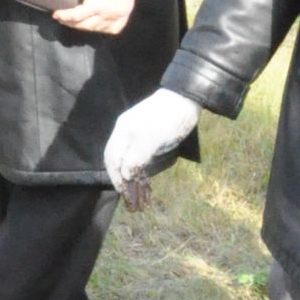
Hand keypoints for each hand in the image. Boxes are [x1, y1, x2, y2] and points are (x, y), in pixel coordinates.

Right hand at [54, 0, 135, 35]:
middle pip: (96, 27)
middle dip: (80, 25)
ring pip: (85, 24)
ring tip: (60, 18)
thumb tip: (102, 1)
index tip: (88, 23)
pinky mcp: (96, 5)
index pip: (113, 28)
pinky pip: (77, 16)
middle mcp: (118, 13)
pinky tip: (57, 14)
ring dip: (70, 23)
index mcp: (126, 9)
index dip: (99, 27)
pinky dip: (66, 16)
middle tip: (68, 21)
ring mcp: (107, 11)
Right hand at [104, 85, 199, 200]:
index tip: (124, 195)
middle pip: (118, 162)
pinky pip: (139, 158)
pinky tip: (145, 182)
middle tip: (132, 202)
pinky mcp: (148, 137)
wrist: (187, 97)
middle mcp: (126, 134)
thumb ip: (137, 155)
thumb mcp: (153, 137)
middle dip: (124, 182)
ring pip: (129, 162)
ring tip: (141, 198)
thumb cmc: (170, 117)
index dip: (117, 178)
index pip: (112, 159)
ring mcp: (137, 135)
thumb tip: (125, 174)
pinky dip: (141, 172)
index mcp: (123, 132)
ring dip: (134, 180)